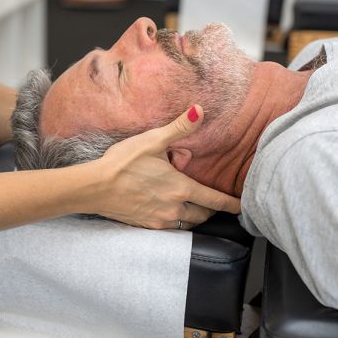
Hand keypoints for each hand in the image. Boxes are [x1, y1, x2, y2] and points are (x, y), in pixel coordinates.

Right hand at [92, 105, 240, 229]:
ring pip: (187, 223)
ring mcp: (160, 219)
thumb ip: (180, 127)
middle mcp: (174, 207)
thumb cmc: (123, 162)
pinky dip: (176, 221)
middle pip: (203, 215)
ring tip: (195, 208)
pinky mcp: (146, 225)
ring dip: (194, 216)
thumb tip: (200, 110)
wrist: (95, 187)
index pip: (215, 200)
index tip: (242, 207)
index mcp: (181, 188)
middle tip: (215, 204)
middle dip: (212, 210)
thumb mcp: (153, 140)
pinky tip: (170, 211)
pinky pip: (170, 227)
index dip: (231, 204)